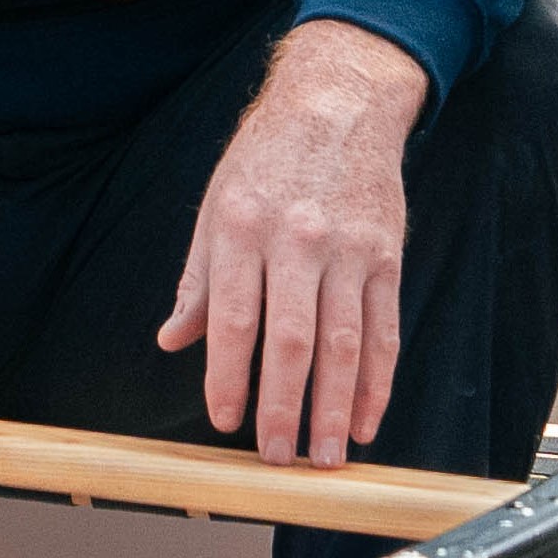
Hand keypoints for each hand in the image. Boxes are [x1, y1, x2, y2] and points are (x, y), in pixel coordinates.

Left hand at [159, 21, 425, 466]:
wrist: (339, 100)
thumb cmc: (267, 156)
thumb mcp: (216, 203)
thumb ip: (198, 279)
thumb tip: (172, 339)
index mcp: (242, 227)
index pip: (233, 317)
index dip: (228, 375)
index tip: (224, 421)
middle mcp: (296, 239)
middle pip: (292, 339)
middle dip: (285, 407)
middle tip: (279, 458)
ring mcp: (348, 249)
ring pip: (344, 342)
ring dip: (336, 406)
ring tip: (326, 456)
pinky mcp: (385, 255)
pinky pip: (384, 327)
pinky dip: (378, 380)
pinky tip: (367, 418)